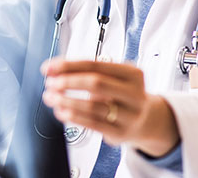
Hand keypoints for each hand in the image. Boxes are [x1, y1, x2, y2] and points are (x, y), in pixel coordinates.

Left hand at [41, 58, 178, 156]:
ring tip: (51, 97)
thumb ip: (89, 71)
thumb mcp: (114, 77)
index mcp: (132, 73)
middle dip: (67, 82)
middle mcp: (133, 93)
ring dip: (66, 101)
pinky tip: (61, 112)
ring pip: (93, 106)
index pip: (95, 64)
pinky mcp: (120, 133)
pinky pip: (93, 124)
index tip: (50, 68)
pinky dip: (74, 117)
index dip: (69, 65)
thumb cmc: (123, 94)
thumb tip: (55, 69)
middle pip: (96, 83)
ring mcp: (129, 115)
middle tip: (50, 83)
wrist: (147, 120)